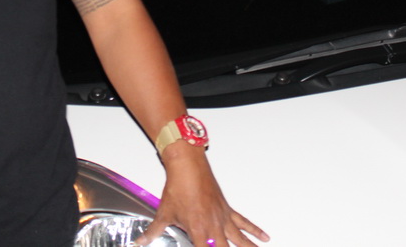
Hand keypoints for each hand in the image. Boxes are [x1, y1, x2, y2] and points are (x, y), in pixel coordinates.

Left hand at [136, 143, 268, 246]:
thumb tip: (141, 241)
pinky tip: (264, 237)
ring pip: (241, 239)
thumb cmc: (178, 187)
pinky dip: (255, 230)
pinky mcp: (227, 209)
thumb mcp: (164, 213)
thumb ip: (153, 231)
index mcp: (198, 231)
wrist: (188, 166)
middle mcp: (214, 226)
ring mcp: (223, 218)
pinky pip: (243, 222)